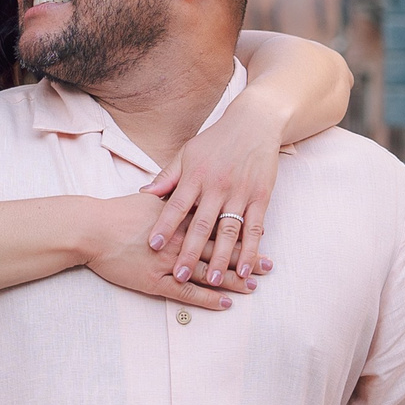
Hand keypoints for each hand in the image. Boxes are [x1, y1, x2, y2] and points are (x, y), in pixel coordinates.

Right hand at [86, 194, 248, 306]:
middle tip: (270, 266)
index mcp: (182, 217)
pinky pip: (189, 292)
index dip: (240, 229)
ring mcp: (171, 262)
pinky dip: (209, 298)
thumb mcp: (148, 198)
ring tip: (254, 286)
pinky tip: (226, 302)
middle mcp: (182, 239)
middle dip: (246, 257)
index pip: (218, 224)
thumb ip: (169, 195)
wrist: (92, 229)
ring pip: (210, 271)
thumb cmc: (117, 213)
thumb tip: (183, 189)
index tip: (261, 234)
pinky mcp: (157, 281)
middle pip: (221, 250)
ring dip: (233, 279)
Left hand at [145, 96, 286, 287]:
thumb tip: (143, 195)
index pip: (176, 205)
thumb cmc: (216, 141)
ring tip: (214, 281)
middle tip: (180, 275)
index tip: (153, 246)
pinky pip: (254, 227)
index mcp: (195, 176)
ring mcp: (240, 192)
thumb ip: (167, 177)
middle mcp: (217, 186)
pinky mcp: (260, 197)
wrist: (255, 123)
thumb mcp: (187, 153)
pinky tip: (244, 268)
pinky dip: (250, 249)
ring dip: (222, 257)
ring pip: (229, 230)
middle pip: (202, 224)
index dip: (165, 226)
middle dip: (190, 252)